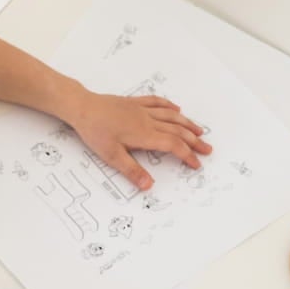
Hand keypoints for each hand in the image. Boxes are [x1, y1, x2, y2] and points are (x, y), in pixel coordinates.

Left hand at [68, 87, 211, 192]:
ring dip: (188, 124)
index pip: (173, 145)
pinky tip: (177, 109)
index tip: (196, 164)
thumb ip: (132, 170)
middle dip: (194, 141)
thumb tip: (148, 185)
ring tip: (200, 131)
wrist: (82, 107)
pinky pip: (157, 102)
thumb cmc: (95, 131)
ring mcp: (142, 110)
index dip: (187, 155)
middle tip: (207, 149)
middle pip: (177, 130)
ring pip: (171, 116)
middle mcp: (147, 120)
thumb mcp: (111, 156)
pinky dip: (170, 106)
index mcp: (144, 135)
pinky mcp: (134, 102)